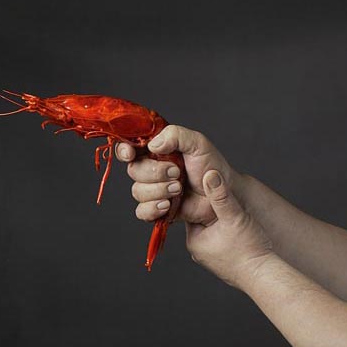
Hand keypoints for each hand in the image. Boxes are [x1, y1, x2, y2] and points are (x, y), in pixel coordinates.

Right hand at [116, 125, 240, 224]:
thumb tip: (152, 144)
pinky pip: (142, 211)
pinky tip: (168, 205)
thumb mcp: (197, 143)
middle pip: (134, 171)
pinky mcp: (157, 209)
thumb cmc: (211, 165)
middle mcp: (151, 169)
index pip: (130, 148)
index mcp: (157, 150)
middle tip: (177, 173)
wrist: (222, 193)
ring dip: (159, 190)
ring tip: (179, 189)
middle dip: (155, 173)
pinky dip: (153, 208)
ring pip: (137, 191)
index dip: (125, 151)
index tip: (131, 153)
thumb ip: (176, 135)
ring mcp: (153, 190)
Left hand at [186, 169, 272, 288]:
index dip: (205, 199)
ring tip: (237, 217)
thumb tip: (209, 174)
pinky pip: (221, 244)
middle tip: (229, 201)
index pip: (193, 212)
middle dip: (215, 212)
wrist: (264, 277)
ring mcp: (210, 259)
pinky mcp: (222, 264)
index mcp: (194, 240)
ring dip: (223, 224)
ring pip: (214, 233)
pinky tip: (241, 233)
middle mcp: (199, 251)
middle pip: (203, 222)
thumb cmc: (249, 249)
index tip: (214, 189)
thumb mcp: (234, 216)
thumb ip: (221, 195)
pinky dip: (229, 236)